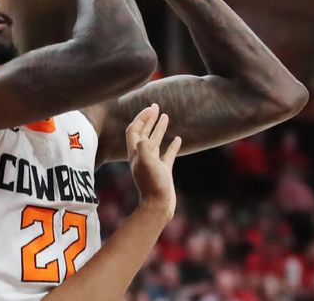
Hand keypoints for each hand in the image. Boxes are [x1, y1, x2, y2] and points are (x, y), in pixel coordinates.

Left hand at [126, 103, 180, 220]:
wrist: (158, 207)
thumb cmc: (152, 186)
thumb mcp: (147, 165)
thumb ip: (144, 149)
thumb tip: (144, 138)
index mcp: (135, 152)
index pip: (135, 129)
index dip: (141, 118)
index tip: (151, 108)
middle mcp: (142, 156)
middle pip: (143, 132)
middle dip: (148, 119)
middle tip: (156, 106)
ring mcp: (153, 163)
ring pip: (155, 141)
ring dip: (159, 128)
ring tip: (165, 115)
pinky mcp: (164, 171)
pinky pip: (167, 154)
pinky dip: (172, 145)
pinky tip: (179, 138)